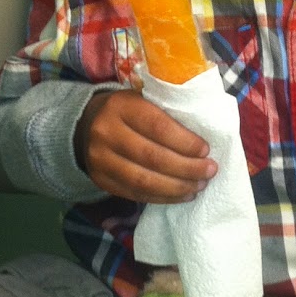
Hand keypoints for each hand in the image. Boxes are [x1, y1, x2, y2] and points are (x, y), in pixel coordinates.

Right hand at [76, 89, 216, 202]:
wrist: (86, 125)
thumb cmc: (128, 111)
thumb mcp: (142, 98)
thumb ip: (167, 110)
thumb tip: (206, 133)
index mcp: (121, 106)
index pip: (158, 126)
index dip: (185, 142)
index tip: (206, 150)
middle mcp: (106, 132)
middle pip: (152, 157)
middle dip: (187, 168)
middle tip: (210, 171)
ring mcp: (100, 159)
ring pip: (144, 180)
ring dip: (177, 187)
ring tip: (199, 186)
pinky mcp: (101, 180)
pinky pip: (136, 194)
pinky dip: (163, 197)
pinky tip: (182, 195)